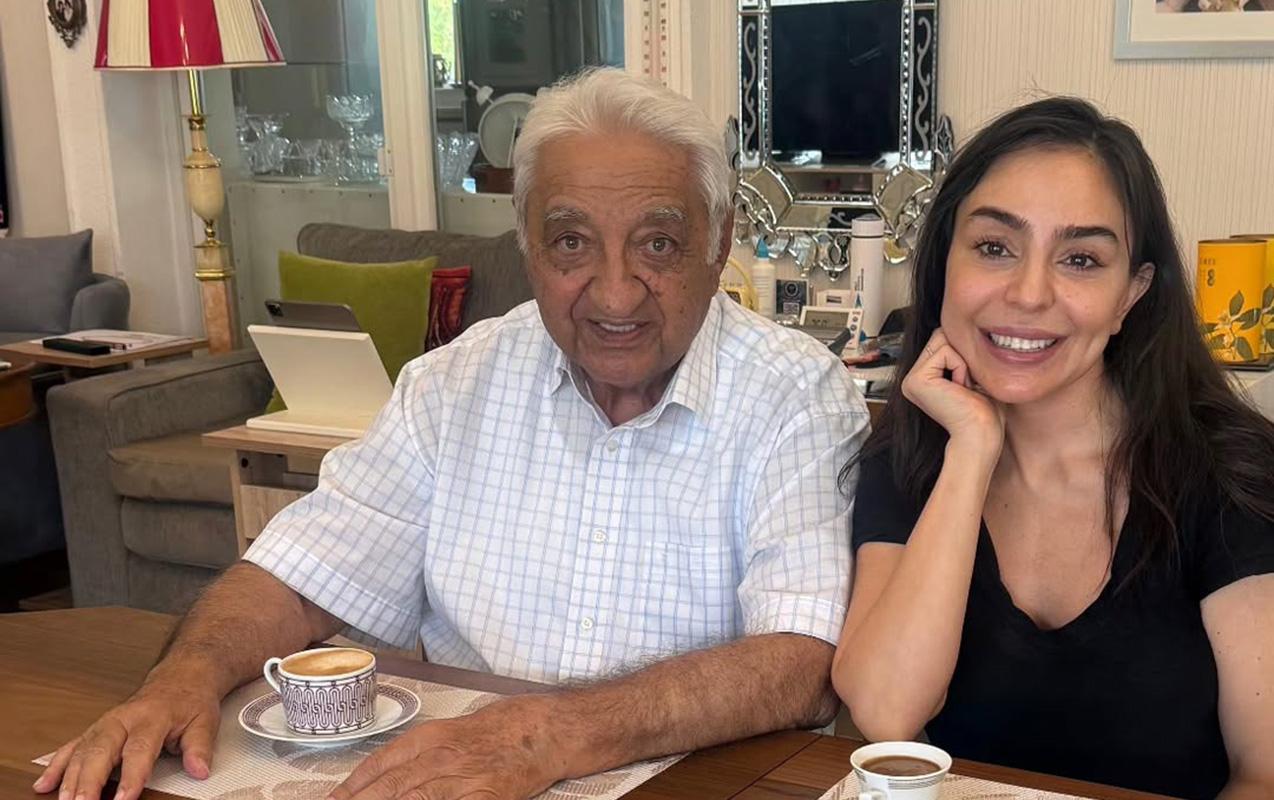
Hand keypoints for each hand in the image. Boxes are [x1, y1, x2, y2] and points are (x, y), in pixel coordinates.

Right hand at [34, 675, 220, 799]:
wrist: (181, 676)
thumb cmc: (190, 700)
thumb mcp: (205, 720)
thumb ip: (199, 747)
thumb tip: (199, 769)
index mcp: (152, 716)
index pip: (139, 749)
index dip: (131, 776)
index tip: (123, 799)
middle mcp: (124, 719)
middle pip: (101, 751)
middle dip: (89, 781)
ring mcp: (106, 724)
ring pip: (82, 750)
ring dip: (69, 778)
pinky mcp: (97, 729)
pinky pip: (71, 746)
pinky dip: (56, 765)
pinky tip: (44, 784)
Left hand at [330, 695, 558, 799]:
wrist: (543, 729)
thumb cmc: (498, 729)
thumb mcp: (451, 733)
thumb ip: (419, 756)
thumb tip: (384, 781)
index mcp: (430, 738)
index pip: (379, 765)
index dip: (352, 787)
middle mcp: (441, 758)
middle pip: (389, 788)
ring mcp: (463, 780)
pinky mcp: (486, 798)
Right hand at [901, 329, 1003, 455]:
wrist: (980, 437)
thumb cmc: (984, 414)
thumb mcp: (972, 376)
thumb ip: (961, 353)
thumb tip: (958, 327)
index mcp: (924, 379)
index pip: (943, 341)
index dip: (965, 354)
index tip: (969, 384)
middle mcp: (913, 379)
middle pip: (941, 336)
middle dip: (963, 356)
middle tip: (967, 387)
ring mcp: (911, 380)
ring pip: (943, 341)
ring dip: (963, 363)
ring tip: (963, 389)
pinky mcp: (916, 380)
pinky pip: (945, 352)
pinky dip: (960, 367)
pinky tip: (959, 389)